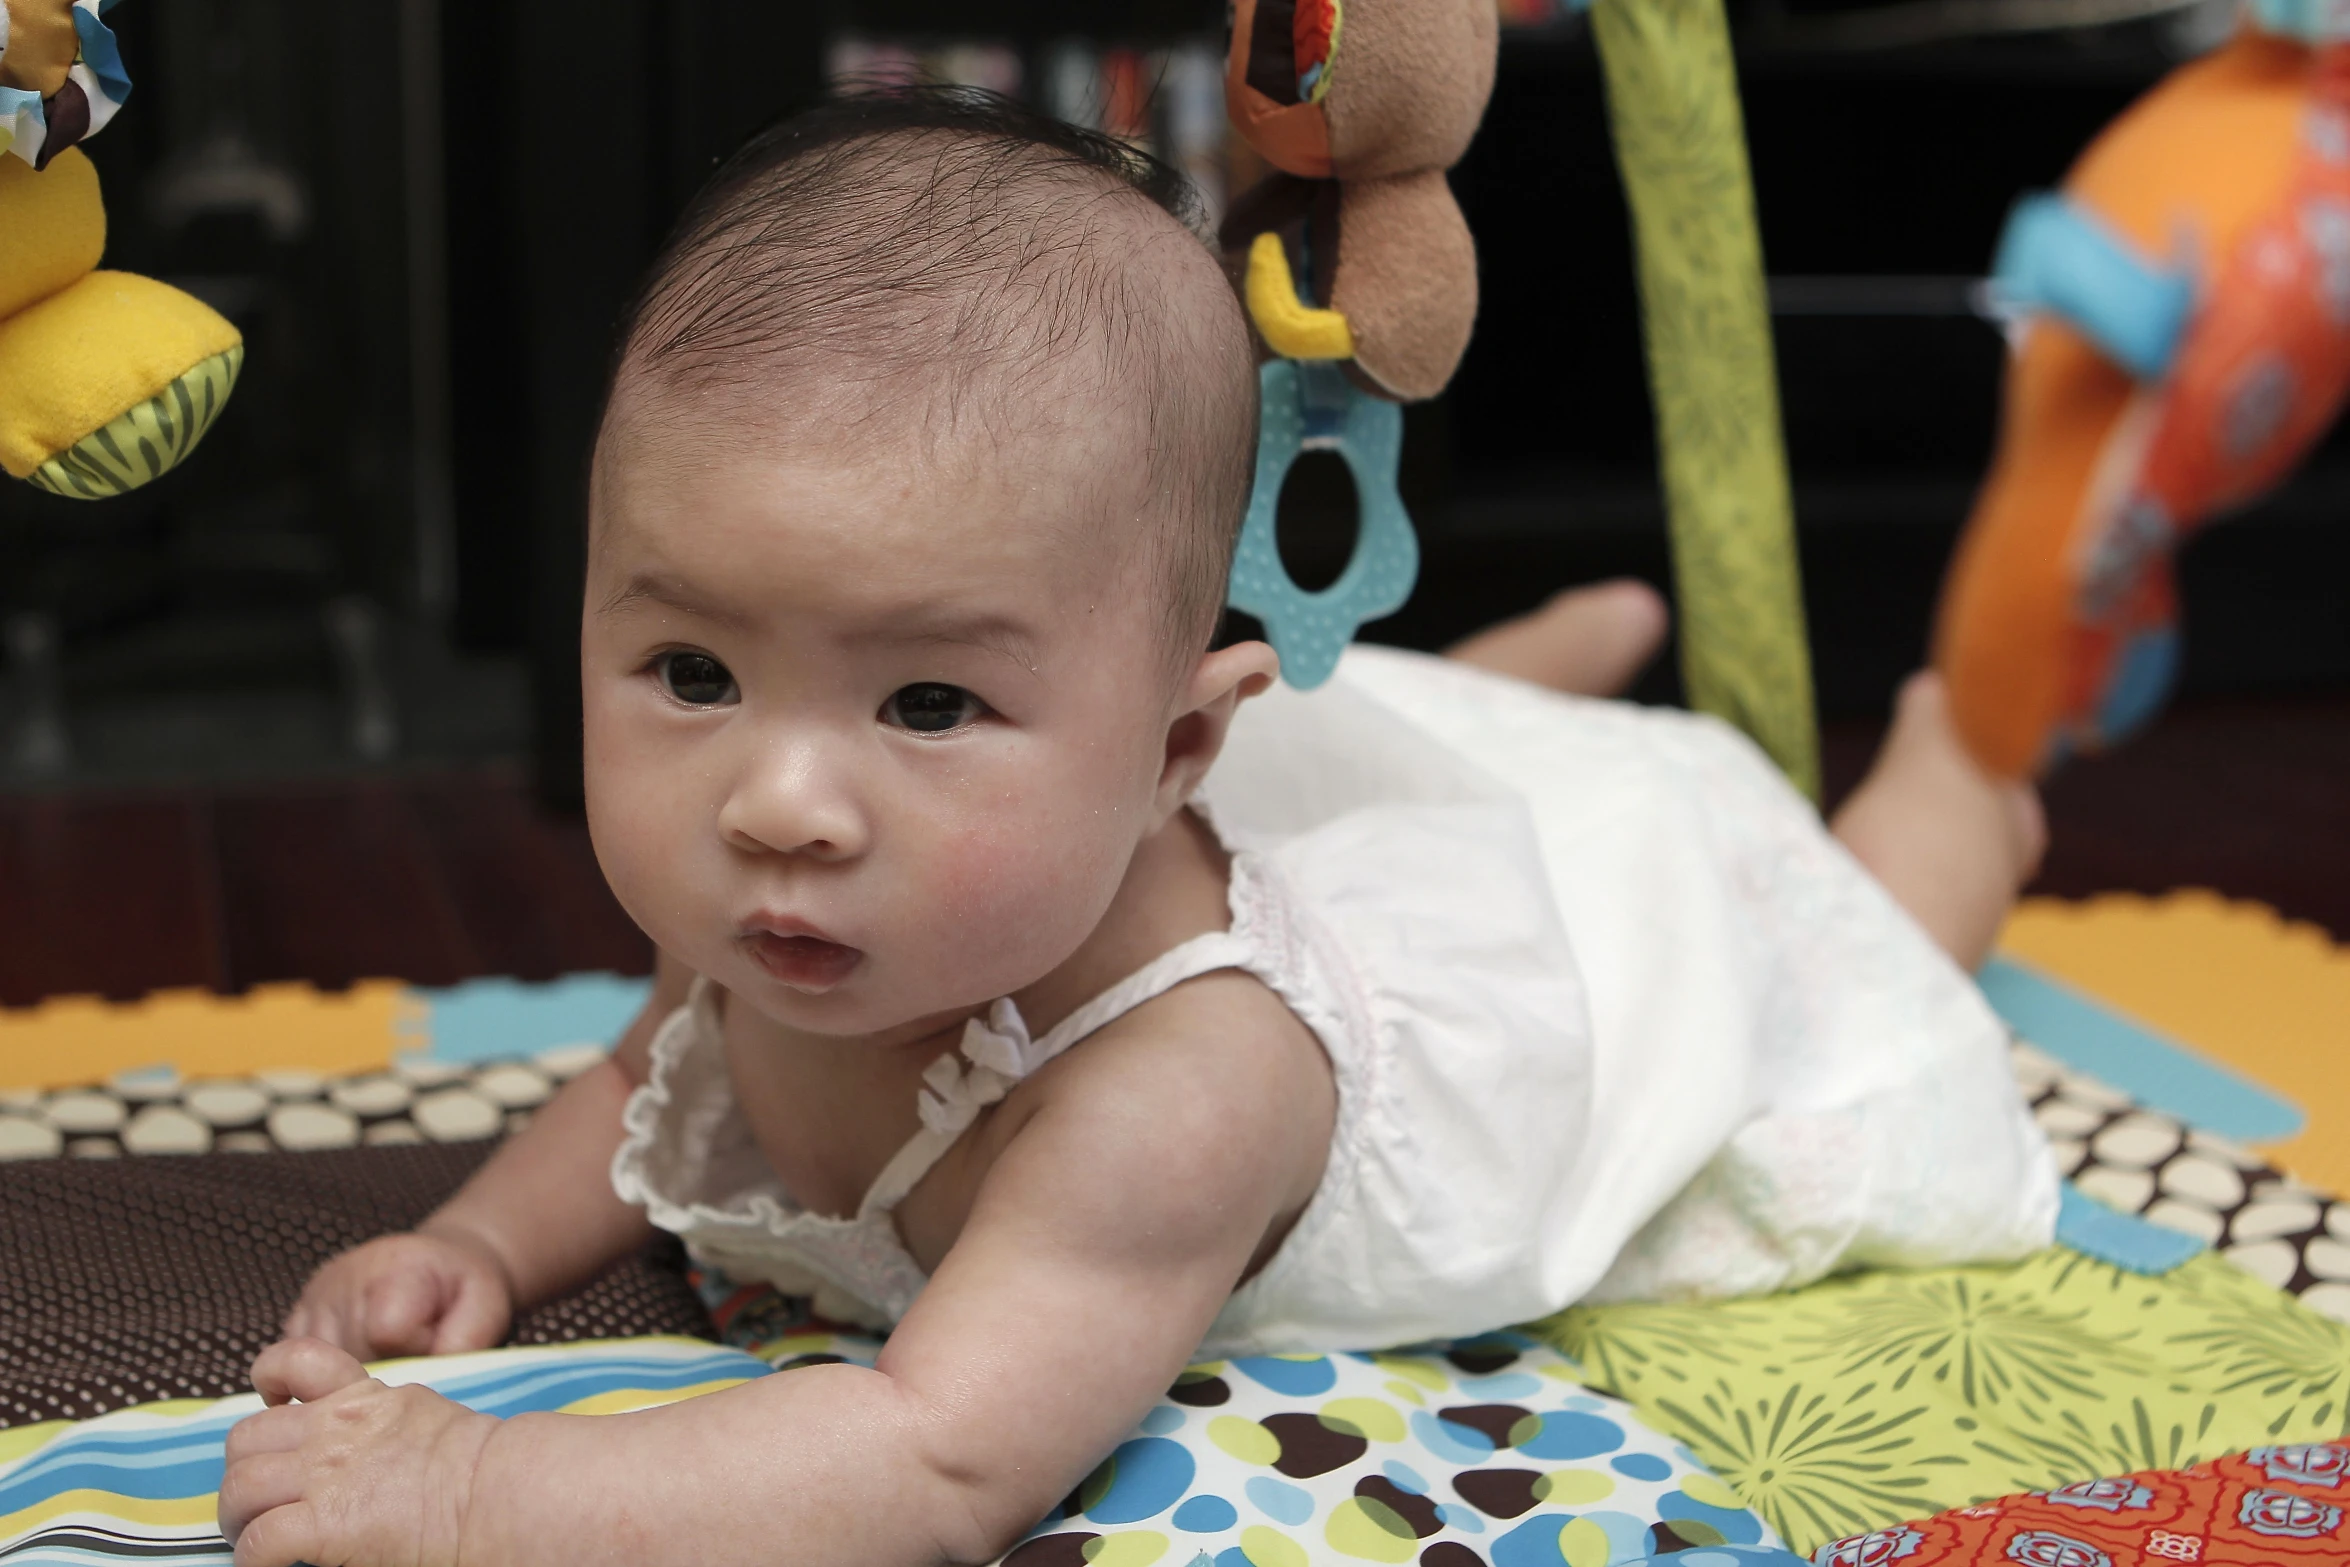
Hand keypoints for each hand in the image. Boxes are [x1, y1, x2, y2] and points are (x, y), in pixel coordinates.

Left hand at [221, 1338, 499, 1566]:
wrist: (495, 1491)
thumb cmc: (477, 1464)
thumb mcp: (423, 1414)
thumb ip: (383, 1417)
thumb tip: (371, 1444)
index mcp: (361, 1398)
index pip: (296, 1361)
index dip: (268, 1377)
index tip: (272, 1402)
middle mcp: (333, 1430)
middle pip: (246, 1438)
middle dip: (242, 1468)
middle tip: (258, 1498)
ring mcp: (324, 1475)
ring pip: (240, 1488)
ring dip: (239, 1517)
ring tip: (254, 1534)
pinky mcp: (322, 1524)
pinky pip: (258, 1540)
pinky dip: (254, 1557)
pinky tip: (272, 1564)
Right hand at [282, 1227, 514, 1358]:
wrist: (438, 1263)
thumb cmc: (463, 1289)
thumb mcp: (488, 1307)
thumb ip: (465, 1344)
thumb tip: (430, 1385)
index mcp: (395, 1268)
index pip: (386, 1333)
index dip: (415, 1355)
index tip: (435, 1348)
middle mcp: (342, 1279)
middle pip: (351, 1358)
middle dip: (386, 1373)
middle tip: (414, 1358)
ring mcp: (313, 1300)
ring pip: (319, 1372)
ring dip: (354, 1380)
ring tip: (391, 1359)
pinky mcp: (295, 1319)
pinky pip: (298, 1371)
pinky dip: (328, 1379)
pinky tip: (361, 1364)